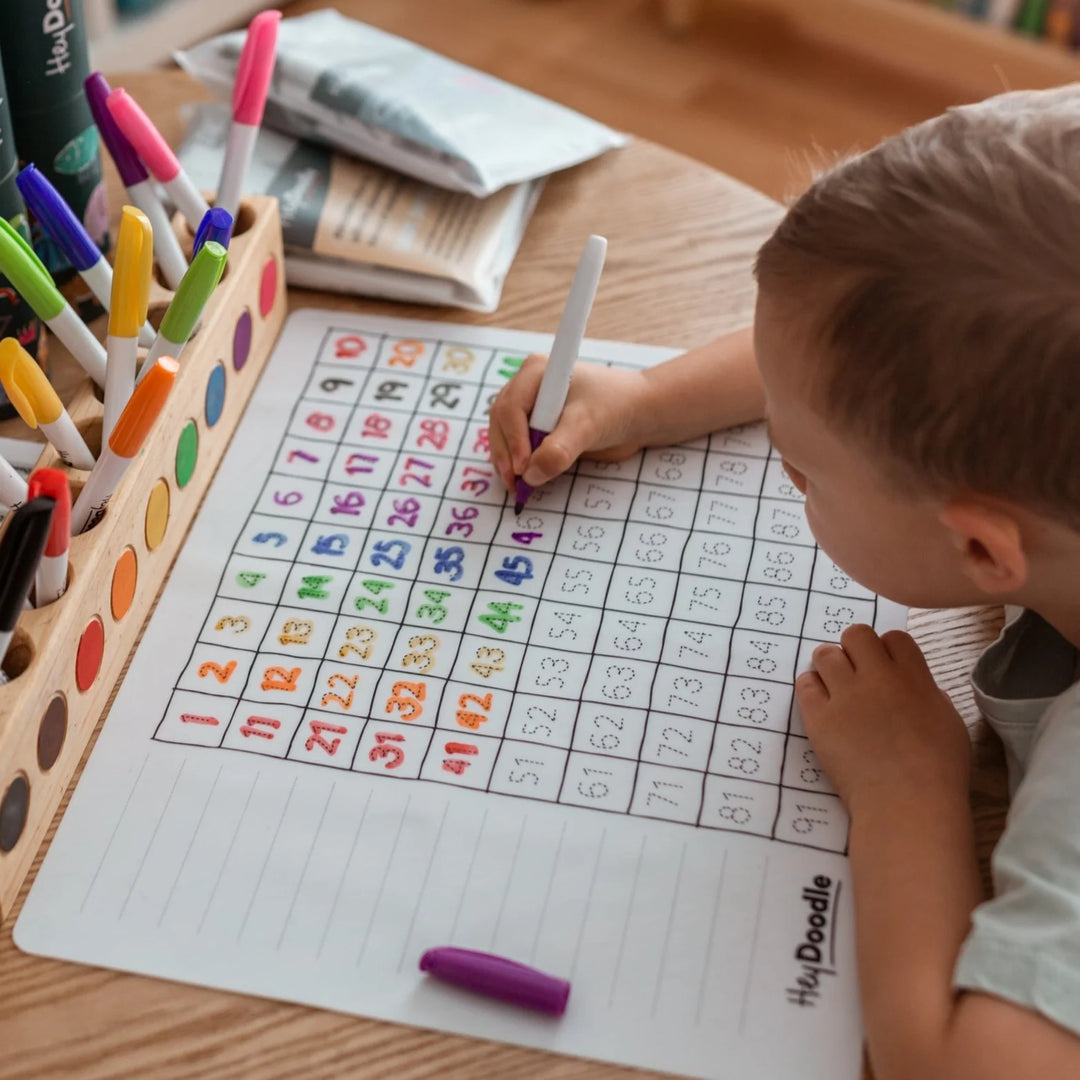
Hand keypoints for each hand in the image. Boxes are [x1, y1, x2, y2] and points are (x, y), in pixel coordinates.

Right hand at [488, 355, 649, 491]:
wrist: (638, 414)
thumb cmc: (617, 407)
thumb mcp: (588, 426)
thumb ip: (560, 449)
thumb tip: (531, 475)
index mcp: (536, 373)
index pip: (511, 407)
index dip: (513, 438)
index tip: (524, 467)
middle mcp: (527, 388)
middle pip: (500, 422)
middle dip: (507, 454)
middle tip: (516, 482)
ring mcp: (530, 408)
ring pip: (504, 436)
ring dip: (508, 463)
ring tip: (519, 487)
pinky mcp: (537, 428)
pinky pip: (517, 447)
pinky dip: (519, 465)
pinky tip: (524, 482)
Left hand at [796, 625, 969, 813]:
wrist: (907, 803)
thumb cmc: (939, 771)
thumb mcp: (950, 724)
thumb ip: (930, 697)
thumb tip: (919, 689)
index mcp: (914, 677)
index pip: (894, 637)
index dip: (887, 649)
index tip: (884, 666)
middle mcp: (878, 678)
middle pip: (856, 634)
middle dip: (854, 648)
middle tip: (855, 671)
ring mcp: (845, 695)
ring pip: (825, 654)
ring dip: (829, 665)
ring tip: (834, 685)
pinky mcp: (818, 716)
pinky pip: (805, 683)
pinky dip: (811, 687)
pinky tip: (820, 702)